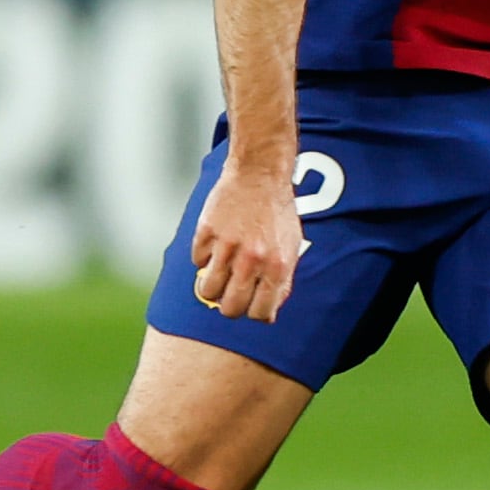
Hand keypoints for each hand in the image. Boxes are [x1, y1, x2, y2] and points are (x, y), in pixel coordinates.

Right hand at [191, 154, 304, 321]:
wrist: (259, 174)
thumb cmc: (277, 212)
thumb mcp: (291, 247)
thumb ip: (282, 282)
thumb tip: (268, 314)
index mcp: (277, 266)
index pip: (260, 313)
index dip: (254, 314)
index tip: (250, 305)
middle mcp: (252, 259)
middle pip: (230, 308)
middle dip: (229, 307)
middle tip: (230, 295)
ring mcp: (227, 246)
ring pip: (208, 291)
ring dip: (212, 287)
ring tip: (219, 275)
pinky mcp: (206, 232)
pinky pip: (198, 261)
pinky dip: (204, 259)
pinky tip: (215, 246)